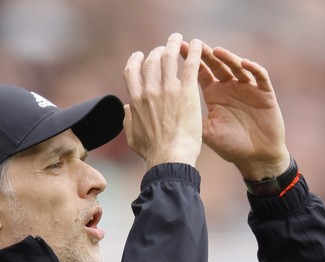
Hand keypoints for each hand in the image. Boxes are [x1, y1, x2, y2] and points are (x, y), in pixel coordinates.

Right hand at [123, 33, 202, 168]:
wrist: (170, 159)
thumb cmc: (153, 153)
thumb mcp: (132, 138)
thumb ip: (128, 120)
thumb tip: (126, 108)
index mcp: (136, 100)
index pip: (132, 71)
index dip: (136, 60)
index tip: (141, 56)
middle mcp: (150, 91)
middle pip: (152, 60)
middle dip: (158, 51)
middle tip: (165, 48)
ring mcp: (169, 90)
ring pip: (169, 57)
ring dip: (174, 44)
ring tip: (179, 39)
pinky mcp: (187, 92)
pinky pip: (190, 64)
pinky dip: (194, 52)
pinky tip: (198, 45)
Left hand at [181, 41, 289, 179]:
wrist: (255, 158)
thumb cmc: (231, 147)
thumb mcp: (207, 132)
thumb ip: (193, 118)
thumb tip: (169, 110)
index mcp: (214, 94)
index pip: (201, 72)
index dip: (192, 60)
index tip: (179, 49)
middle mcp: (229, 87)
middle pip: (218, 65)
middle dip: (207, 54)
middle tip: (195, 44)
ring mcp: (247, 89)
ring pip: (237, 67)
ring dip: (228, 58)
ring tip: (217, 52)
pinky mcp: (264, 93)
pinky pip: (260, 77)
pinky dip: (253, 69)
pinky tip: (245, 64)